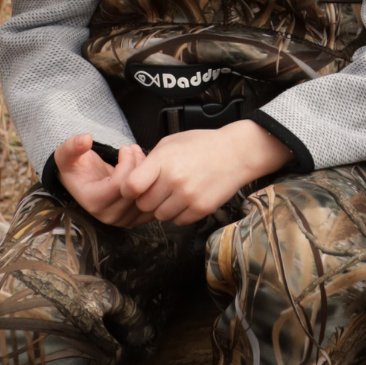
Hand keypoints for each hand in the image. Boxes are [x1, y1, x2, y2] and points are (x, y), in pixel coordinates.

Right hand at [54, 133, 147, 226]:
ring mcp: (123, 220)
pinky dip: (152, 183)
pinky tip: (144, 168)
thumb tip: (85, 138)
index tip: (125, 147)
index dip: (127, 162)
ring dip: (148, 171)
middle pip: (135, 191)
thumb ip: (72, 146)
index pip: (120, 184)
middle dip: (139, 165)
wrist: (82, 180)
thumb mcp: (66, 154)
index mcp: (93, 202)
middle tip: (134, 149)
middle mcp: (109, 215)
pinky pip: (152, 202)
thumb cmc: (75, 167)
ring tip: (138, 155)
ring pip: (146, 195)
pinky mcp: (135, 219)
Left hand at [124, 121, 289, 224]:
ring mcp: (188, 196)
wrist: (237, 153)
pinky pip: (178, 221)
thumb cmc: (202, 145)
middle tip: (158, 190)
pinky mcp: (201, 209)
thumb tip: (131, 180)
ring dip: (163, 208)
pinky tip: (188, 199)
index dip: (128, 190)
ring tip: (175, 193)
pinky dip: (180, 214)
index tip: (134, 188)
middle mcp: (174, 180)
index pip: (131, 186)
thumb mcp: (171, 143)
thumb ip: (150, 161)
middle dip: (147, 199)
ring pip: (160, 216)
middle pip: (143, 205)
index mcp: (163, 160)